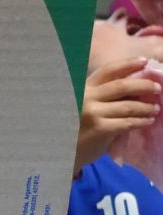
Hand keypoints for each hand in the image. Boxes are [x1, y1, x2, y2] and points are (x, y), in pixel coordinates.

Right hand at [75, 56, 160, 173]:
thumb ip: (100, 95)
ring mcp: (93, 113)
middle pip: (122, 86)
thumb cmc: (74, 128)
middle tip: (157, 88)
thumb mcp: (81, 105)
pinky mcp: (100, 129)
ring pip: (128, 106)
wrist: (61, 152)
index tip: (144, 62)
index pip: (108, 71)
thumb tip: (132, 88)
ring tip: (155, 109)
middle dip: (143, 85)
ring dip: (145, 107)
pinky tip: (147, 121)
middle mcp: (86, 97)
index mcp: (82, 88)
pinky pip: (127, 123)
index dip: (127, 64)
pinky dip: (141, 122)